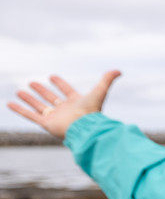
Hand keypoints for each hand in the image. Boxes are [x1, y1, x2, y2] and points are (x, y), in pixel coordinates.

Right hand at [6, 70, 122, 139]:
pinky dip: (20, 109)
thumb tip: (119, 70)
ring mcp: (56, 117)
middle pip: (51, 99)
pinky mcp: (47, 124)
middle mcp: (65, 110)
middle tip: (32, 82)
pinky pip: (30, 116)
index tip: (52, 76)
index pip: (67, 91)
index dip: (60, 84)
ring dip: (29, 99)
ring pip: (39, 107)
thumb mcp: (100, 91)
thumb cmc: (92, 111)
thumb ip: (108, 80)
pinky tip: (9, 103)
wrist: (85, 128)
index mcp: (77, 102)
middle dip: (42, 91)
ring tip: (19, 91)